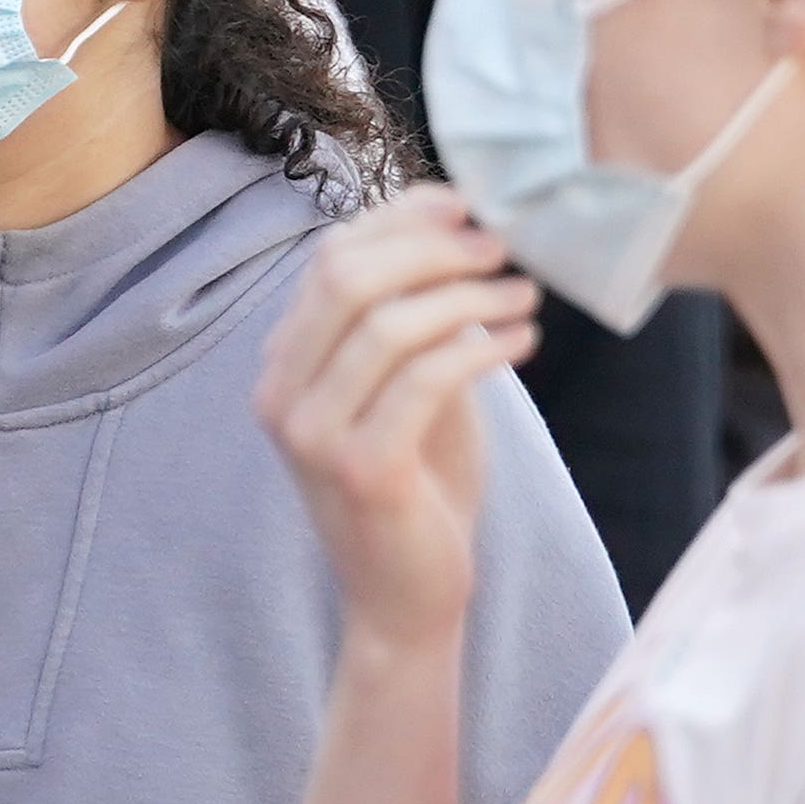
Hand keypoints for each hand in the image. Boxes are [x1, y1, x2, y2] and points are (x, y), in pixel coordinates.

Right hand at [253, 189, 537, 662]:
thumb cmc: (417, 486)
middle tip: (500, 249)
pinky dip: (481, 349)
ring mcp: (312, 434)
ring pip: (386, 324)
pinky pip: (424, 381)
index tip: (466, 205)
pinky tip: (521, 344)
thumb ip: (413, 320)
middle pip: (347, 277)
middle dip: (433, 249)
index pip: (329, 258)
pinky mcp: (360, 470)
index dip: (400, 218)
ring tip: (523, 297)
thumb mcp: (408, 387)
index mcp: (284, 364)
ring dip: (468, 297)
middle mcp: (281, 393)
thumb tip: (458, 227)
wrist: (407, 598)